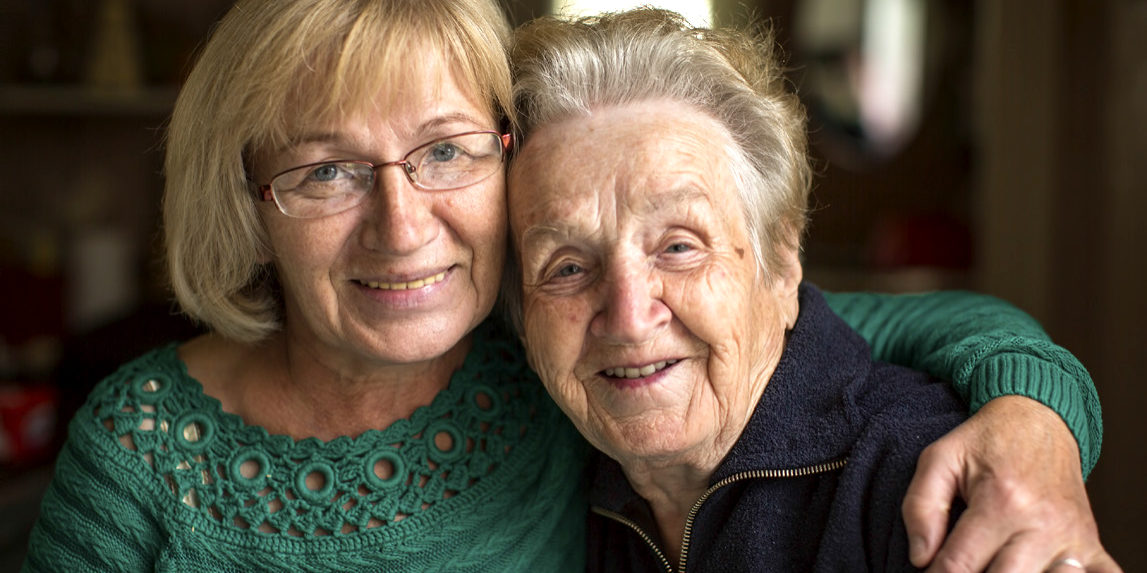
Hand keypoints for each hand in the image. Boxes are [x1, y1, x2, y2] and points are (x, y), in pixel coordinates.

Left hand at [901, 396, 1120, 571]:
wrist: (1039, 419)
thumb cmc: (986, 442)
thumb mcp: (940, 459)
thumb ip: (920, 506)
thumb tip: (921, 557)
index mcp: (1001, 502)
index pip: (959, 566)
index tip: (930, 570)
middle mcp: (1042, 524)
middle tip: (962, 564)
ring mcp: (1072, 538)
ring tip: (994, 563)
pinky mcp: (1091, 544)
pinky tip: (1042, 570)